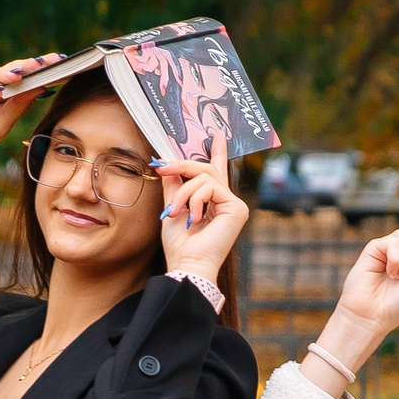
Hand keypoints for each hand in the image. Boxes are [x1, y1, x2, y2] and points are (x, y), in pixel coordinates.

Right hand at [0, 54, 65, 167]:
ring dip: (8, 73)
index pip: (28, 80)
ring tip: (20, 76)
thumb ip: (19, 105)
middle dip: (32, 66)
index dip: (43, 72)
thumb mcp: (3, 123)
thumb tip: (42, 87)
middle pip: (16, 70)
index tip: (62, 65)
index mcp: (8, 95)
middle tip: (48, 62)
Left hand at [156, 134, 248, 283]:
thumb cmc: (179, 244)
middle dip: (180, 166)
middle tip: (161, 167)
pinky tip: (194, 217)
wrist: (187, 264)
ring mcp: (234, 204)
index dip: (217, 152)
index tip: (217, 135)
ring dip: (183, 192)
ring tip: (176, 212)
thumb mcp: (172, 207)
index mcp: (213, 201)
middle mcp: (227, 201)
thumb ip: (174, 185)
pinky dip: (195, 199)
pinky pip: (210, 187)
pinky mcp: (237, 208)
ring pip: (204, 176)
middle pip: (205, 169)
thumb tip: (168, 163)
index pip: (216, 172)